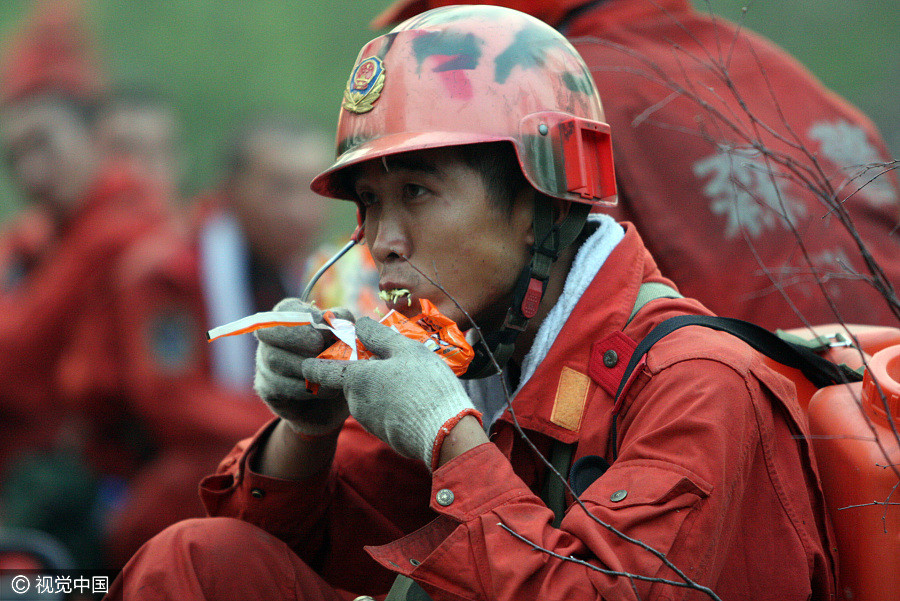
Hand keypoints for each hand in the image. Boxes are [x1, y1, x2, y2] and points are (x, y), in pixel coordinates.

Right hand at [254, 298, 352, 435]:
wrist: (333, 401)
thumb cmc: (340, 361)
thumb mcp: (347, 338)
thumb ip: (343, 323)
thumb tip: (336, 321)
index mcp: (290, 317)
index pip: (285, 309)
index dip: (304, 317)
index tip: (324, 327)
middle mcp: (269, 337)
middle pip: (270, 331)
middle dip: (299, 338)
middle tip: (321, 347)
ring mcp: (263, 362)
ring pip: (275, 359)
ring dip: (307, 366)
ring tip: (332, 372)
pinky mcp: (266, 387)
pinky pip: (280, 385)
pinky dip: (307, 388)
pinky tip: (326, 389)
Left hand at [301, 317, 479, 468]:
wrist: (445, 431)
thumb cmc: (426, 384)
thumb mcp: (405, 349)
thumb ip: (379, 336)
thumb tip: (360, 324)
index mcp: (355, 379)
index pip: (322, 371)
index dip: (315, 364)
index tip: (308, 362)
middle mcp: (356, 402)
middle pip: (353, 381)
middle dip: (366, 371)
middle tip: (392, 360)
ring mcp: (369, 421)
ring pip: (369, 396)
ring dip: (381, 387)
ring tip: (410, 380)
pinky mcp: (383, 434)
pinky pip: (382, 413)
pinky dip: (391, 404)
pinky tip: (414, 399)